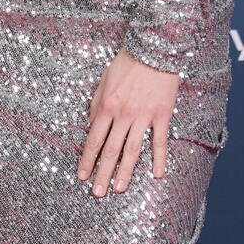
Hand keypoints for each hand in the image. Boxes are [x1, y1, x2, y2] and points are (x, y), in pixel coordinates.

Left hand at [76, 49, 178, 195]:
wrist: (153, 49)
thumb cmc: (127, 63)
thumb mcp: (103, 81)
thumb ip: (96, 104)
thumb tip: (91, 125)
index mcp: (106, 106)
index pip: (94, 139)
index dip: (87, 159)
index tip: (82, 176)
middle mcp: (123, 114)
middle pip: (111, 150)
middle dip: (102, 173)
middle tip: (97, 193)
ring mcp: (143, 116)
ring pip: (132, 150)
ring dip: (125, 172)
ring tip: (119, 189)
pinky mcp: (162, 115)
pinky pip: (159, 141)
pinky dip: (158, 159)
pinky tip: (157, 174)